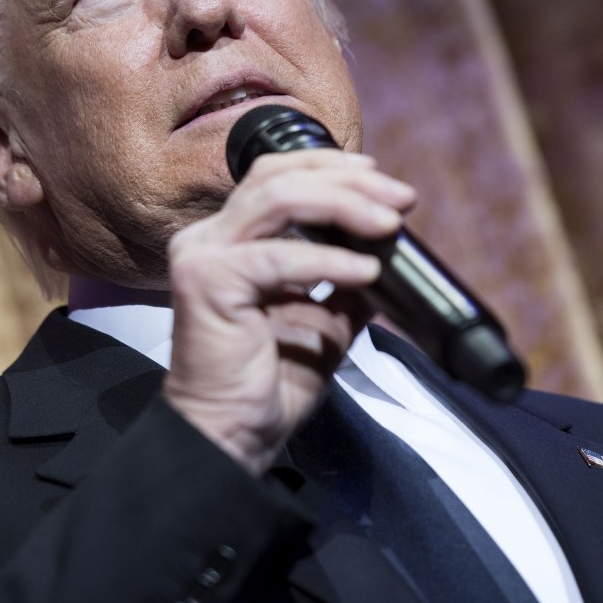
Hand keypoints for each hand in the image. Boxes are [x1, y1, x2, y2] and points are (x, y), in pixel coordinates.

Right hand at [162, 149, 415, 474]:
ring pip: (278, 199)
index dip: (331, 168)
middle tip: (400, 199)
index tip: (383, 181)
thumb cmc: (269, 384)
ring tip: (388, 224)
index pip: (278, 176)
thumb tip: (388, 255)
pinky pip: (279, 258)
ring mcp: (202, 255)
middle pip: (280, 177)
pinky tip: (364, 271)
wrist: (232, 435)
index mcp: (229, 239)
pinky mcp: (206, 282)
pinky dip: (329, 260)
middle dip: (348, 181)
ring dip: (343, 205)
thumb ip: (346, 282)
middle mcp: (208, 238)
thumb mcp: (325, 321)